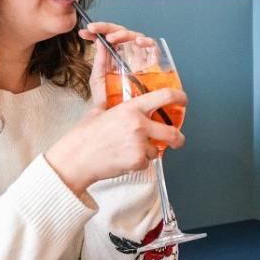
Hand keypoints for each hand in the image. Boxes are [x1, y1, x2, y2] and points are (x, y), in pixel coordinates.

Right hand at [47, 87, 186, 194]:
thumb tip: (113, 97)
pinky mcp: (138, 161)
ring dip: (148, 152)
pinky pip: (146, 163)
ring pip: (157, 150)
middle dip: (178, 139)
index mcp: (131, 108)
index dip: (179, 97)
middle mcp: (139, 124)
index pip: (164, 96)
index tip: (183, 100)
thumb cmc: (84, 136)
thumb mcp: (99, 112)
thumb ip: (113, 105)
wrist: (76, 159)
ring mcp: (140, 144)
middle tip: (177, 140)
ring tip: (126, 151)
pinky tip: (122, 160)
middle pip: (173, 132)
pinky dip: (138, 163)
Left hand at [77, 21, 154, 109]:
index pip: (108, 38)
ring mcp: (141, 58)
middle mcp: (128, 55)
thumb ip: (99, 62)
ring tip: (113, 37)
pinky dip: (147, 42)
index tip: (86, 31)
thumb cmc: (111, 101)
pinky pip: (153, 48)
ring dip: (124, 34)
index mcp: (115, 56)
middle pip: (121, 34)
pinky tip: (138, 42)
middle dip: (108, 29)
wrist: (121, 118)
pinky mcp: (154, 63)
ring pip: (135, 37)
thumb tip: (98, 42)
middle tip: (96, 31)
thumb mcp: (99, 80)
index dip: (98, 31)